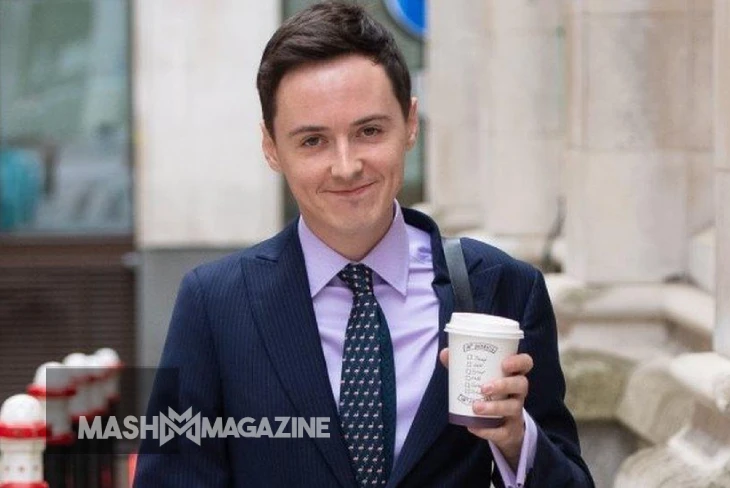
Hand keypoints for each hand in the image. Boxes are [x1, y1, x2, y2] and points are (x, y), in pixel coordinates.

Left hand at [439, 348, 533, 469]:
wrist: (502, 428)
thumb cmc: (489, 393)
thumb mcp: (479, 378)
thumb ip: (462, 365)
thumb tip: (445, 353)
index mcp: (513, 374)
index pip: (526, 363)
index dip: (519, 361)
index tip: (504, 364)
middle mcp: (518, 392)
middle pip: (521, 384)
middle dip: (503, 385)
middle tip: (483, 388)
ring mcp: (516, 411)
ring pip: (513, 408)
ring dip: (495, 407)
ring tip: (475, 407)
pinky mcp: (510, 430)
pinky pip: (503, 431)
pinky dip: (488, 430)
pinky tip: (473, 427)